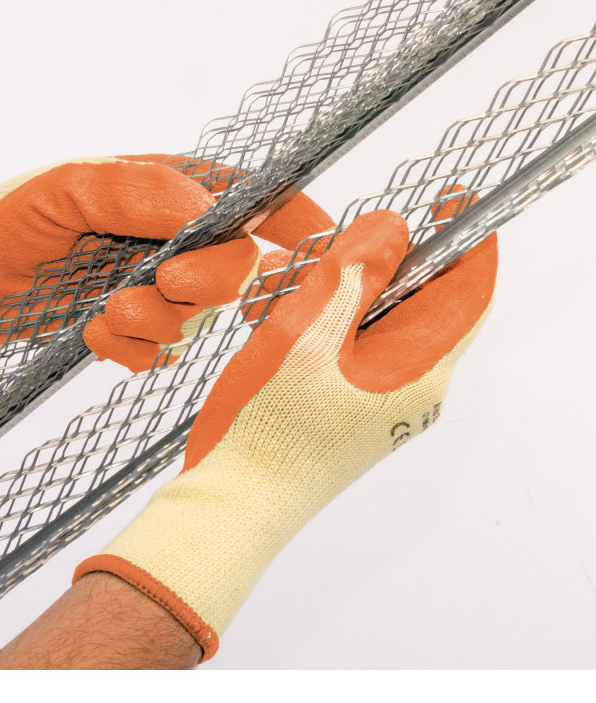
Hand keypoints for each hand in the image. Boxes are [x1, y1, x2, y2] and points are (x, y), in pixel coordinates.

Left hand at [0, 154, 332, 379]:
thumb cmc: (23, 214)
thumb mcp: (77, 186)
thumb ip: (146, 194)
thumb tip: (210, 216)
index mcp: (177, 194)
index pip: (256, 202)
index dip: (298, 221)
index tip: (323, 243)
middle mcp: (180, 243)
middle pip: (237, 271)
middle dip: (206, 283)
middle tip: (162, 279)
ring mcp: (161, 291)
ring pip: (196, 319)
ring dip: (153, 319)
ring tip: (107, 308)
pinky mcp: (139, 331)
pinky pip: (159, 353)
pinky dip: (130, 348)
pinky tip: (95, 331)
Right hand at [73, 195, 497, 659]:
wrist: (236, 503)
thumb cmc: (269, 430)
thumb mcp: (308, 337)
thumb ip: (353, 277)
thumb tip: (391, 230)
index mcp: (418, 369)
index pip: (467, 291)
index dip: (464, 240)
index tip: (448, 199)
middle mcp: (410, 385)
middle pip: (417, 300)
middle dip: (375, 264)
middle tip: (325, 250)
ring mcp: (381, 399)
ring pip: (377, 321)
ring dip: (338, 293)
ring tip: (281, 290)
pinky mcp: (350, 405)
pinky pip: (350, 346)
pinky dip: (322, 322)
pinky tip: (276, 321)